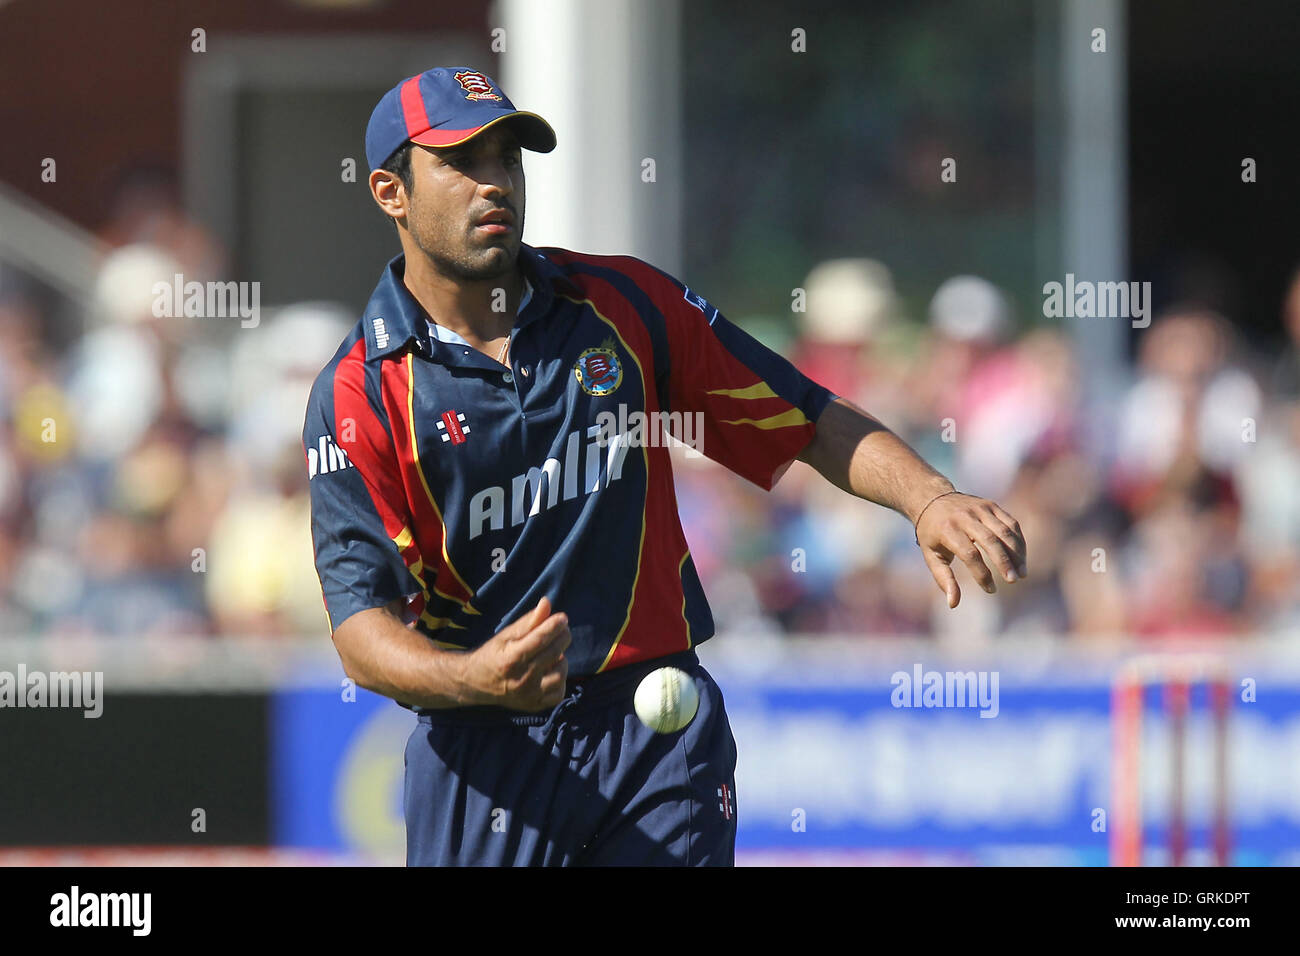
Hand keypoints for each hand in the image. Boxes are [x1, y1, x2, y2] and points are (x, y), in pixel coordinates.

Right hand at [458, 596, 570, 709]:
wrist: (475, 684)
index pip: (540, 639)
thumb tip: (547, 602)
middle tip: (561, 629)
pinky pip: (559, 693)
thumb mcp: (506, 635)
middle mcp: (521, 679)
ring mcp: (528, 695)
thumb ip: (528, 621)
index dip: (555, 625)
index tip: (562, 617)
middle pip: (554, 653)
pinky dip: (559, 680)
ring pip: (561, 673)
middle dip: (562, 636)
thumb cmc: (493, 654)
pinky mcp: (533, 706)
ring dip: (561, 659)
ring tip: (552, 652)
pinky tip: (550, 671)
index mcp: (510, 659)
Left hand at [914, 492, 1027, 608]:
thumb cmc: (932, 534)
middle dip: (1004, 562)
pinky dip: (1019, 541)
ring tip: (1022, 573)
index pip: (970, 554)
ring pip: (1005, 531)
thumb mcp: (931, 556)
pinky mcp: (991, 505)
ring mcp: (980, 508)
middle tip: (1013, 580)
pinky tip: (1022, 558)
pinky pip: (1011, 523)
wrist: (932, 499)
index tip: (990, 589)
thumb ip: (943, 579)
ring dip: (1017, 553)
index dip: (982, 573)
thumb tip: (953, 604)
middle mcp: (965, 516)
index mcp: (947, 530)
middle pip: (990, 540)